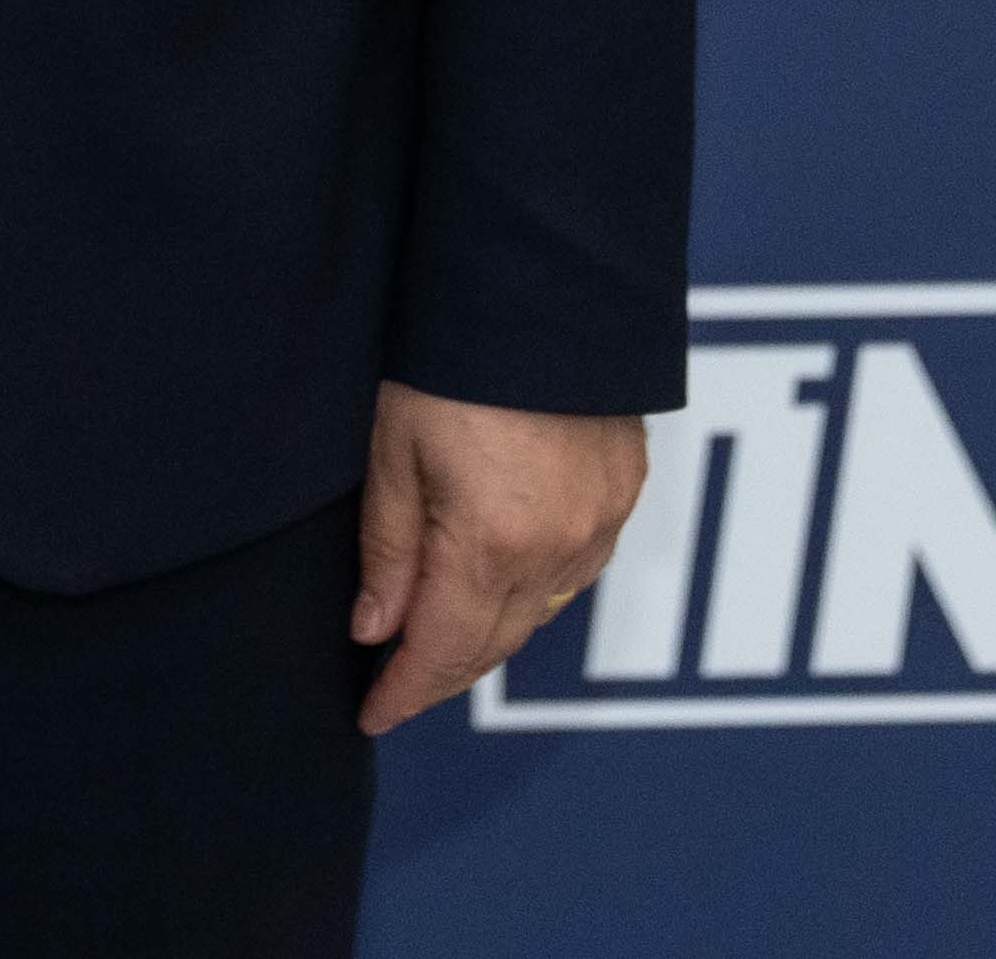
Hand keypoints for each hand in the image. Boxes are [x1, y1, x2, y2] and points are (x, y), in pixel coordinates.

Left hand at [348, 380, 651, 734]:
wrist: (542, 281)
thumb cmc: (451, 353)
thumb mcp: (393, 446)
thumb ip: (387, 548)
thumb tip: (374, 629)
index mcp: (491, 543)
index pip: (442, 651)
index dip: (403, 691)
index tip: (371, 714)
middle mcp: (557, 548)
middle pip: (494, 644)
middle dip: (442, 670)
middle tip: (394, 683)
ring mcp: (600, 522)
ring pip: (539, 615)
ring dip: (489, 634)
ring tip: (439, 636)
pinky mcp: (623, 492)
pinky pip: (576, 571)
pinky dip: (534, 591)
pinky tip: (502, 581)